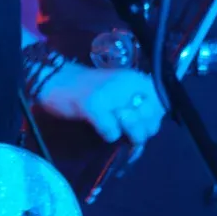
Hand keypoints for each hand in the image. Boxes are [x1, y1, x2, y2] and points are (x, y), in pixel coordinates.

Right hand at [35, 61, 164, 145]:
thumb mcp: (119, 96)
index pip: (162, 106)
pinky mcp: (94, 104)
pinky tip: (101, 129)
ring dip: (128, 136)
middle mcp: (128, 83)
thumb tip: (147, 136)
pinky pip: (112, 131)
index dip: (154, 120)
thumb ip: (136, 112)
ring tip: (115, 131)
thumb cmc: (88, 90)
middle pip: (151, 120)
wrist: (54, 80)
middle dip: (141, 132)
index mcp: (137, 79)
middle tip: (127, 132)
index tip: (141, 123)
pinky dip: (108, 135)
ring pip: (135, 125)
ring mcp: (110, 93)